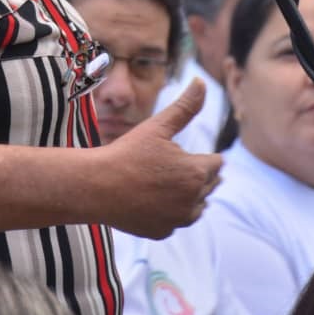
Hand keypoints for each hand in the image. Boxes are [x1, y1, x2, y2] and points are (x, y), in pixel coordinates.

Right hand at [95, 78, 221, 238]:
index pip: (216, 164)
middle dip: (197, 175)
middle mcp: (193, 200)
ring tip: (166, 182)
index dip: (203, 156)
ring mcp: (178, 220)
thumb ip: (185, 107)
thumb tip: (201, 82)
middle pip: (209, 186)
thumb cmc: (128, 152)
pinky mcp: (163, 232)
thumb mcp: (158, 126)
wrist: (97, 186)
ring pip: (196, 207)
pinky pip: (176, 220)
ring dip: (189, 196)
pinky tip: (153, 200)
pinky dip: (170, 211)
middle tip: (173, 165)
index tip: (184, 152)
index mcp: (196, 172)